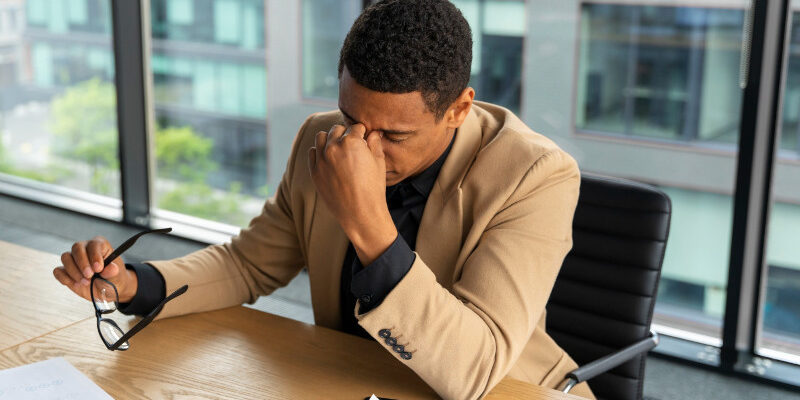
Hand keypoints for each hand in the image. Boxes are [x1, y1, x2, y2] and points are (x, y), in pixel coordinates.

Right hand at [53, 236, 137, 302]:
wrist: (107, 290)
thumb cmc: (113, 279)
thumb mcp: (117, 277)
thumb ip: (113, 272)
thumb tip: (112, 268)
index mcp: (100, 246)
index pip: (94, 245)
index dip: (95, 255)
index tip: (98, 268)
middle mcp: (85, 249)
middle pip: (77, 248)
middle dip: (82, 263)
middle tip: (89, 276)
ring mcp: (73, 259)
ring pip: (65, 257)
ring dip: (74, 271)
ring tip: (86, 282)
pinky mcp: (65, 271)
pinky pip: (58, 271)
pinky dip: (65, 278)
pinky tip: (76, 285)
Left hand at [308, 124, 396, 264]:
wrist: (360, 213)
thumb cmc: (373, 188)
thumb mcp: (379, 163)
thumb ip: (375, 143)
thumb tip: (374, 132)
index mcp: (352, 142)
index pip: (356, 127)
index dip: (362, 133)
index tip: (364, 138)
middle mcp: (334, 147)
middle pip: (337, 129)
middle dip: (345, 134)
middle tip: (352, 145)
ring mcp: (322, 159)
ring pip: (321, 136)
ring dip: (330, 139)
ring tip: (339, 149)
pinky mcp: (314, 171)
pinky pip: (313, 152)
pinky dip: (320, 152)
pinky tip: (329, 159)